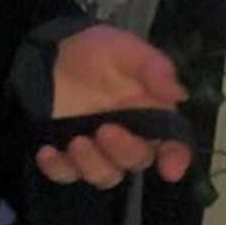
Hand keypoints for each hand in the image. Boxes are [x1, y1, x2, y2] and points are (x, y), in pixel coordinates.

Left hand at [37, 25, 191, 188]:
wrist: (53, 54)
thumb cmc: (96, 52)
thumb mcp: (125, 49)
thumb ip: (153, 67)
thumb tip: (178, 94)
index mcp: (151, 115)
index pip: (173, 144)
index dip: (176, 158)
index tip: (169, 168)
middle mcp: (129, 138)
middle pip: (137, 160)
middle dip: (124, 150)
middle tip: (105, 130)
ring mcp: (97, 150)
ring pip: (105, 175)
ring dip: (92, 164)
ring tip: (76, 141)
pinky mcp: (67, 155)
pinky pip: (65, 174)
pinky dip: (57, 168)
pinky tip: (47, 152)